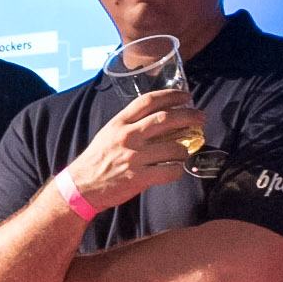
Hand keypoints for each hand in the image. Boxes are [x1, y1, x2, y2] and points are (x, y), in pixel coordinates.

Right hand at [64, 86, 201, 211]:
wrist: (82, 186)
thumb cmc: (98, 160)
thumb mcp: (110, 134)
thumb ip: (132, 125)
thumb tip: (161, 119)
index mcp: (120, 123)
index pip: (149, 101)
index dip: (171, 95)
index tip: (186, 95)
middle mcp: (128, 136)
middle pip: (165, 119)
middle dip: (188, 116)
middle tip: (201, 117)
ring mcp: (134, 157)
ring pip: (173, 147)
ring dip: (185, 149)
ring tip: (186, 150)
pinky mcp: (139, 178)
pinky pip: (169, 171)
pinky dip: (178, 170)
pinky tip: (177, 169)